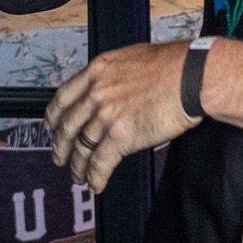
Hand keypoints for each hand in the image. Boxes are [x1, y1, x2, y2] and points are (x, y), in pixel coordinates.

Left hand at [45, 41, 200, 191]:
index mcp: (97, 71)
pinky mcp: (120, 136)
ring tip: (78, 176)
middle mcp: (96, 93)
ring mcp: (106, 115)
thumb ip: (114, 75)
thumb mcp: (132, 58)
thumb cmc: (173, 64)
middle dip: (60, 146)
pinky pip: (100, 163)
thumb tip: (114, 89)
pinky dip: (95, 177)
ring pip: (81, 148)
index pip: (63, 97)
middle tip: (59, 156)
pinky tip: (95, 184)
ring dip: (78, 166)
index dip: (53, 116)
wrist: (191, 75)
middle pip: (67, 126)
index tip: (51, 125)